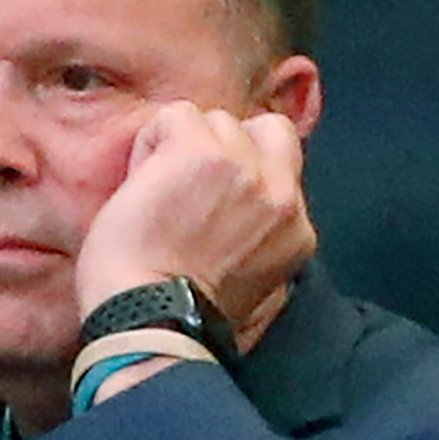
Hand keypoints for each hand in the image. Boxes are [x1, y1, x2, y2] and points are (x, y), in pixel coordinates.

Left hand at [71, 104, 313, 355]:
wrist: (149, 323)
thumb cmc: (180, 317)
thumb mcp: (255, 291)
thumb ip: (265, 244)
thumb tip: (246, 222)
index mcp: (297, 233)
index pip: (284, 170)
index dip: (244, 175)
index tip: (213, 203)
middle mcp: (282, 196)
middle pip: (267, 130)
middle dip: (230, 146)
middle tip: (190, 185)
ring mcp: (245, 169)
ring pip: (217, 121)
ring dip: (184, 147)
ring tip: (159, 193)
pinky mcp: (202, 151)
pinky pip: (176, 116)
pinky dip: (151, 142)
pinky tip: (140, 184)